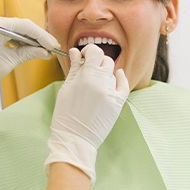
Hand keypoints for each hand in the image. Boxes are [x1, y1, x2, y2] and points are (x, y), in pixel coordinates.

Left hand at [0, 13, 58, 118]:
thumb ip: (28, 54)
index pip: (26, 26)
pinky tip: (27, 48)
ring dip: (27, 38)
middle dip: (36, 37)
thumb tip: (45, 52)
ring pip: (14, 27)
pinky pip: (6, 30)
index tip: (54, 46)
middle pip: (21, 25)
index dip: (42, 36)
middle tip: (51, 48)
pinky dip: (16, 39)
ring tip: (41, 50)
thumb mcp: (8, 62)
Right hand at [45, 44, 129, 182]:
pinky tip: (117, 74)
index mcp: (86, 76)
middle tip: (88, 68)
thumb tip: (76, 52)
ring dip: (104, 72)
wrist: (74, 138)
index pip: (94, 51)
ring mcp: (111, 92)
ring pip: (112, 72)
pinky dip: (121, 77)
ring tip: (94, 81)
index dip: (89, 51)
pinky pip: (123, 84)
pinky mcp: (118, 103)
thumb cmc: (65, 114)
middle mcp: (101, 82)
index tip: (83, 56)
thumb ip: (74, 68)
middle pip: (105, 60)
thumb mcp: (66, 88)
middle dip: (96, 61)